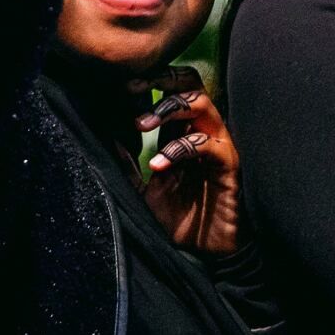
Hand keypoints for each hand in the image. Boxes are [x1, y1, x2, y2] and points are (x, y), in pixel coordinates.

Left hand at [131, 66, 240, 254]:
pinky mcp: (228, 165)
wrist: (209, 254)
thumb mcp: (144, 192)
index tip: (121, 85)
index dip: (150, 79)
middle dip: (162, 80)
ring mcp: (218, 146)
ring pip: (201, 103)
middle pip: (191, 83)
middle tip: (132, 89)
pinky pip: (207, 143)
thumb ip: (128, 166)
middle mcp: (202, 132)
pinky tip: (158, 164)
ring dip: (169, 108)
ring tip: (141, 125)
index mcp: (183, 133)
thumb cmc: (182, 222)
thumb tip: (105, 139)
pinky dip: (180, 148)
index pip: (173, 88)